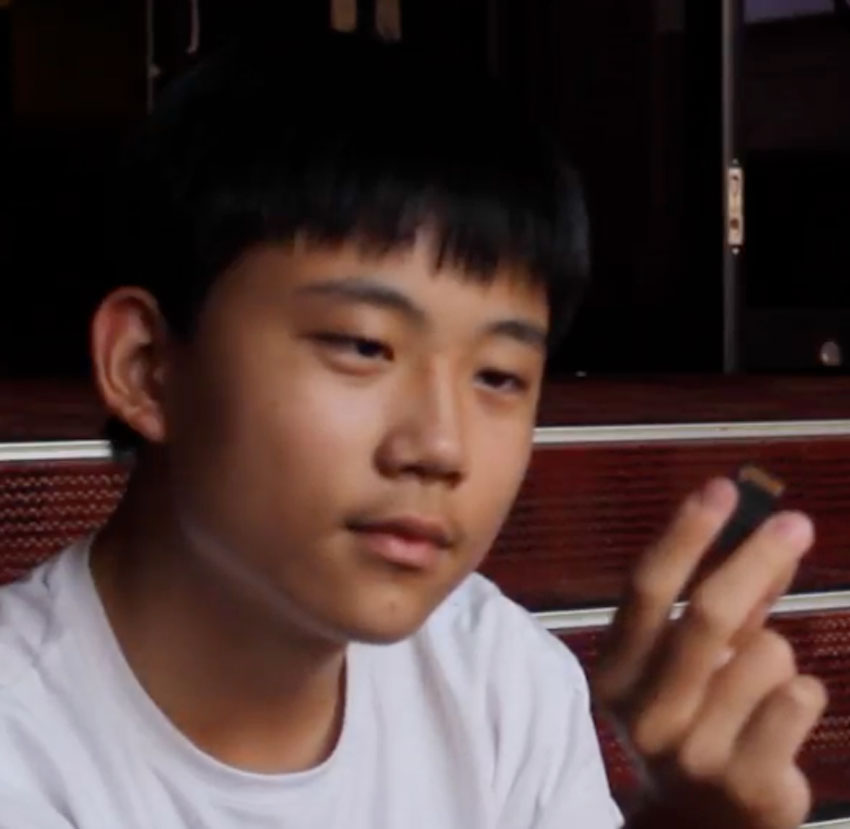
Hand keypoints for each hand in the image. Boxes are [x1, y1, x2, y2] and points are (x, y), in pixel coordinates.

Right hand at [592, 478, 827, 828]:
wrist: (698, 825)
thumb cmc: (690, 723)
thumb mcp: (688, 662)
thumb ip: (725, 602)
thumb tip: (765, 535)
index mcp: (617, 671)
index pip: (646, 589)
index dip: (685, 535)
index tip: (722, 489)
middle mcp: (645, 711)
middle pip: (709, 616)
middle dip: (756, 559)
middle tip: (796, 524)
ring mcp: (695, 752)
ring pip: (769, 655)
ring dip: (780, 654)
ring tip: (764, 683)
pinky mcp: (749, 783)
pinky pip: (801, 698)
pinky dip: (804, 693)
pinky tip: (781, 719)